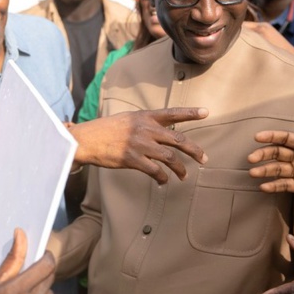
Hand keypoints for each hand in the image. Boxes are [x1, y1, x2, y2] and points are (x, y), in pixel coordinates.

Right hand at [71, 108, 209, 183]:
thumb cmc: (107, 130)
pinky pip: (155, 170)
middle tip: (205, 159)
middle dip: (194, 151)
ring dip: (180, 169)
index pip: (172, 113)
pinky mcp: (132, 159)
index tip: (206, 112)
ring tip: (184, 176)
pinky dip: (162, 177)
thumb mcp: (128, 119)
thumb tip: (164, 132)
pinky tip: (164, 181)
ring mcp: (139, 144)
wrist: (87, 139)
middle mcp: (145, 129)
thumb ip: (146, 123)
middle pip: (178, 140)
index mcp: (145, 117)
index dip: (190, 112)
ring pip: (170, 158)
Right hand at [247, 113, 293, 211]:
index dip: (272, 136)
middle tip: (250, 158)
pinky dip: (273, 186)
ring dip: (265, 170)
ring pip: (278, 169)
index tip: (257, 137)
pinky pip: (285, 185)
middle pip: (278, 153)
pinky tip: (263, 187)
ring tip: (252, 173)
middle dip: (263, 154)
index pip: (287, 138)